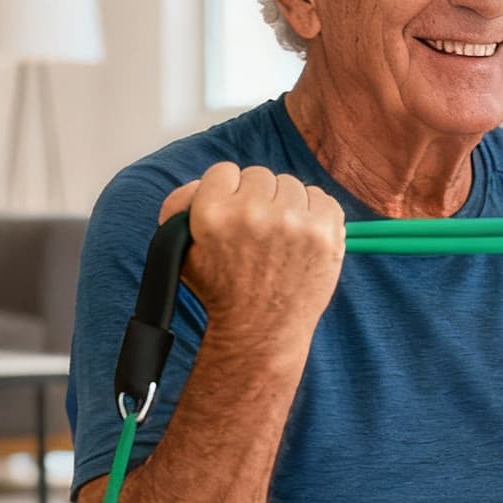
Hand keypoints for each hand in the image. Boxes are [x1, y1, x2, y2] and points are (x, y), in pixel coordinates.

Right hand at [159, 164, 344, 360]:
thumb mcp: (182, 251)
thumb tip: (201, 183)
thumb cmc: (223, 291)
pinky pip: (322, 198)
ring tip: (279, 238)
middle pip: (259, 176)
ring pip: (290, 185)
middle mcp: (252, 213)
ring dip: (286, 206)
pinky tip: (301, 238)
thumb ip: (179, 207)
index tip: (232, 215)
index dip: (227, 193)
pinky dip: (315, 214)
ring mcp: (292, 222)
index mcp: (212, 214)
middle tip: (256, 232)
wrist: (261, 330)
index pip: (223, 172)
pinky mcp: (323, 232)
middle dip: (257, 199)